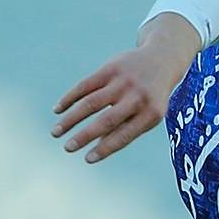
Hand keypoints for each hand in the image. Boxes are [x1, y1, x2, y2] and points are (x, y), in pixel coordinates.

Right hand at [52, 14, 199, 162]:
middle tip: (67, 148)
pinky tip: (58, 110)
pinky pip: (85, 85)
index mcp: (151, 113)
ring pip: (91, 103)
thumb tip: (96, 146)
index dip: (105, 148)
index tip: (87, 159)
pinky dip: (70, 98)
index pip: (124, 135)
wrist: (161, 60)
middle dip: (84, 136)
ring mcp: (123, 81)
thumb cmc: (151, 96)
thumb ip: (126, 128)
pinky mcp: (110, 68)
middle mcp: (137, 97)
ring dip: (71, 119)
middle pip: (106, 120)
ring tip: (56, 132)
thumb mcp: (148, 113)